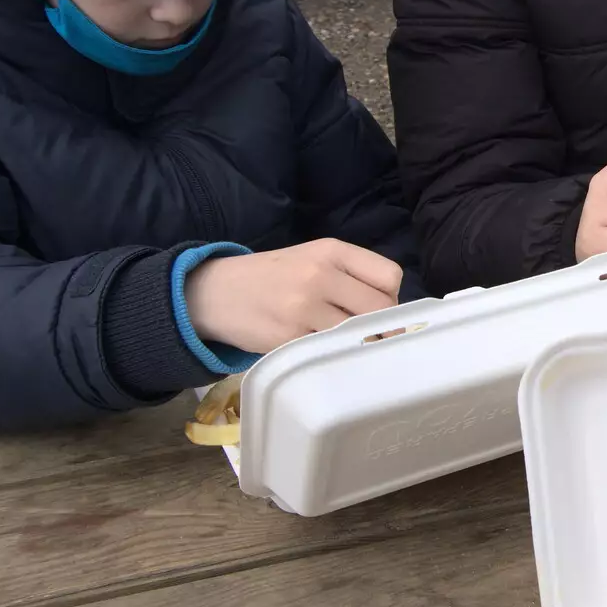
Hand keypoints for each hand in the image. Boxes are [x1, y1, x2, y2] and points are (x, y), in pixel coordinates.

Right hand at [185, 240, 403, 355]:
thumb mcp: (312, 258)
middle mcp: (320, 275)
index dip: (392, 297)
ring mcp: (304, 308)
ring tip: (344, 344)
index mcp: (331, 251)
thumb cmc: (272, 276)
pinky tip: (320, 351)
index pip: (389, 276)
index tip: (381, 310)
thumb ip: (351, 275)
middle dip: (381, 325)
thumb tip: (392, 309)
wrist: (214, 292)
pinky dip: (331, 355)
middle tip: (368, 334)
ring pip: (356, 333)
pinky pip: (328, 351)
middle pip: (379, 308)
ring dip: (357, 344)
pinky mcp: (289, 338)